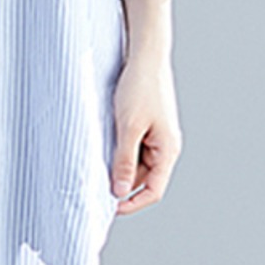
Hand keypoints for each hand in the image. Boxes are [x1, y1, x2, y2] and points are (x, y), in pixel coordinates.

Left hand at [110, 52, 181, 214]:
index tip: (110, 208)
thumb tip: (121, 190)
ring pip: (138, 162)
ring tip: (97, 162)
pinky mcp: (148, 124)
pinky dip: (120, 150)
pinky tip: (104, 145)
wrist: (146, 55)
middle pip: (145, 178)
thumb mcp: (129, 126)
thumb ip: (125, 160)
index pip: (154, 190)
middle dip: (123, 183)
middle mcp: (166, 145)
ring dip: (119, 165)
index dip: (133, 203)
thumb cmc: (140, 88)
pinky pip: (135, 146)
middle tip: (96, 186)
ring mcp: (158, 135)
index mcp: (168, 150)